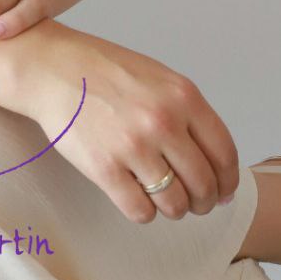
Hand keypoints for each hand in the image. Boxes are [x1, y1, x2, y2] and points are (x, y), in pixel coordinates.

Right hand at [28, 25, 240, 222]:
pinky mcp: (105, 168)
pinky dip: (143, 211)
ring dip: (173, 208)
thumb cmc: (103, 72)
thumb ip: (188, 114)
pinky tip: (134, 194)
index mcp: (182, 96)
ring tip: (161, 196)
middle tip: (193, 201)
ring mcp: (133, 146)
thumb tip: (217, 167)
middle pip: (204, 185)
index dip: (227, 182)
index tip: (222, 191)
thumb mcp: (157, 78)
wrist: (52, 68)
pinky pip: (141, 211)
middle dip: (203, 201)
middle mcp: (163, 121)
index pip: (224, 154)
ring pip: (175, 204)